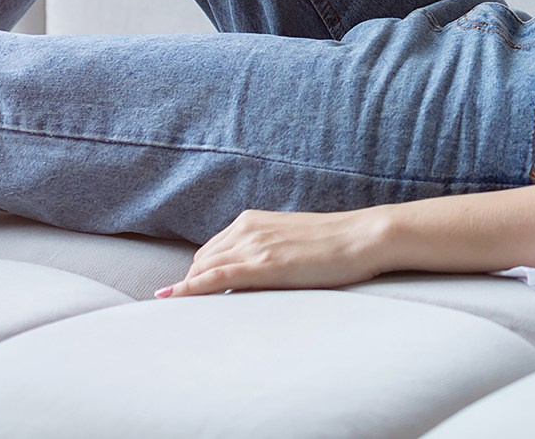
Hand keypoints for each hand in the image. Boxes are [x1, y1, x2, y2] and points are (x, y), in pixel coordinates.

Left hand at [156, 208, 390, 297]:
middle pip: (202, 260)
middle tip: (190, 311)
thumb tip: (255, 274)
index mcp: (253, 220)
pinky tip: (171, 299)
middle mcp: (247, 228)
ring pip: (203, 269)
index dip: (200, 274)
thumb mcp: (293, 240)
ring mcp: (253, 245)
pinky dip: (189, 289)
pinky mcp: (262, 265)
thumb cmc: (337, 242)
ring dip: (188, 290)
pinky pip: (214, 278)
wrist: (364, 237)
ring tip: (177, 313)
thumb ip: (269, 250)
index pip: (212, 250)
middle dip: (192, 284)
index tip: (191, 293)